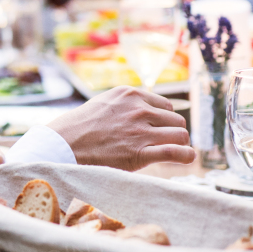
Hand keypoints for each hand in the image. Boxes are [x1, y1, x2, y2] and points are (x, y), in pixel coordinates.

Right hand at [48, 86, 195, 169]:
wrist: (64, 145)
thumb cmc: (81, 127)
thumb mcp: (106, 103)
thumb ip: (127, 104)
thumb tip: (146, 110)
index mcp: (130, 94)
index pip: (165, 107)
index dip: (164, 121)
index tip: (158, 131)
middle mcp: (139, 109)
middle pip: (176, 121)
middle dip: (172, 132)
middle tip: (164, 144)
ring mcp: (141, 130)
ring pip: (180, 134)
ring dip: (179, 144)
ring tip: (172, 151)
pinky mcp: (141, 152)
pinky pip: (175, 152)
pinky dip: (186, 155)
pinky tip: (187, 157)